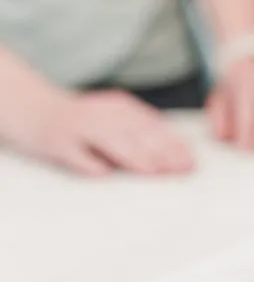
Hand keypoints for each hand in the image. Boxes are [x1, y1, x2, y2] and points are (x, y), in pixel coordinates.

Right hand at [2, 90, 193, 176]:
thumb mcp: (116, 119)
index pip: (153, 126)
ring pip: (109, 140)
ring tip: (153, 170)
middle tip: (181, 169)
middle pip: (136, 133)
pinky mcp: (57, 142)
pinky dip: (89, 163)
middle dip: (161, 152)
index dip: (173, 144)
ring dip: (133, 156)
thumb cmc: (84, 122)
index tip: (191, 161)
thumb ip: (143, 133)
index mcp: (121, 108)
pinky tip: (104, 174)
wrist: (33, 108)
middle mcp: (102, 114)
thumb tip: (178, 155)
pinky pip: (75, 154)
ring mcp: (79, 127)